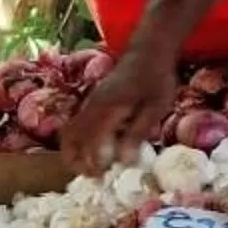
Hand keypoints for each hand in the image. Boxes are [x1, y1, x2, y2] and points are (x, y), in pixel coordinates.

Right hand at [64, 38, 177, 170]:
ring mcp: (91, 102)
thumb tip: (123, 161)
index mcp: (106, 110)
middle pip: (71, 137)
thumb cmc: (156, 79)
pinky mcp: (95, 100)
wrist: (149, 50)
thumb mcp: (155, 108)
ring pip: (71, 130)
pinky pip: (78, 123)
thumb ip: (138, 133)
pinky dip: (80, 139)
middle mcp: (92, 106)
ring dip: (75, 150)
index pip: (89, 143)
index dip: (91, 162)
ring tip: (88, 166)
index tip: (99, 177)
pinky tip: (95, 149)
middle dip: (75, 159)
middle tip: (90, 176)